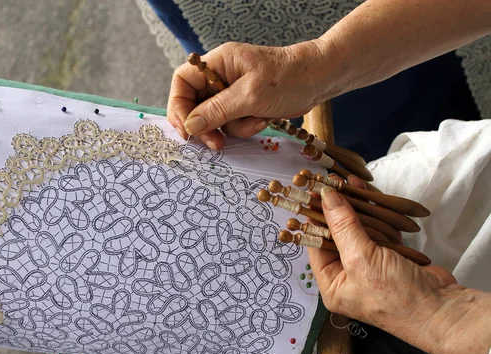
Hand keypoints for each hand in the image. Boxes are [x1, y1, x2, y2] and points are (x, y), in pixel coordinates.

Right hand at [167, 40, 332, 149]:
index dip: (178, 106)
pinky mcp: (244, 105)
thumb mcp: (250, 96)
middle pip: (195, 105)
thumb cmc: (288, 77)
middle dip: (206, 126)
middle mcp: (221, 76)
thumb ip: (217, 111)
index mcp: (218, 63)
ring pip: (215, 119)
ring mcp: (232, 92)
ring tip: (254, 122)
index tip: (186, 130)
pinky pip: (232, 124)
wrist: (320, 80)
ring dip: (231, 129)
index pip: (183, 82)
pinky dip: (245, 128)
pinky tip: (263, 120)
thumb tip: (190, 126)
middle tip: (215, 144)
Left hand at [309, 184, 457, 347]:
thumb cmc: (395, 294)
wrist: (442, 310)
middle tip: (331, 183)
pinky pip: (378, 231)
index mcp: (332, 284)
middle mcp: (347, 276)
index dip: (316, 218)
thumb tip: (326, 197)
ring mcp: (370, 266)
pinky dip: (376, 214)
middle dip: (337, 210)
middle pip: (337, 235)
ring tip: (348, 182)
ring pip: (358, 230)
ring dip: (356, 207)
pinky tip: (369, 194)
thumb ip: (343, 226)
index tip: (314, 194)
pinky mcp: (390, 257)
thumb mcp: (361, 259)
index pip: (316, 245)